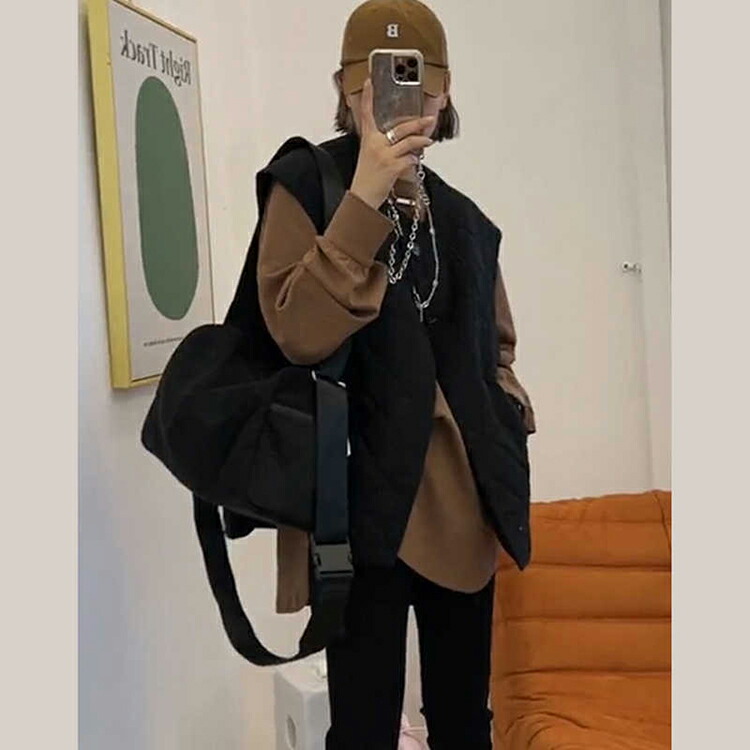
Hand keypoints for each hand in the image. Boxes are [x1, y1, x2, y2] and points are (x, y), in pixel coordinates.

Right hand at [349, 78, 435, 209]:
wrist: (362, 197)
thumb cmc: (366, 178)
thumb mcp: (369, 156)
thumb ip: (382, 145)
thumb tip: (402, 141)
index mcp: (368, 139)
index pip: (366, 114)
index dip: (368, 97)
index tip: (370, 82)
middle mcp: (375, 144)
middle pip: (400, 128)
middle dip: (417, 124)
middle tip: (428, 119)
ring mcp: (384, 155)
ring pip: (409, 142)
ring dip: (421, 142)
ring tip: (428, 141)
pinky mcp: (392, 167)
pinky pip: (410, 159)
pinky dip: (414, 160)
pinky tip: (414, 162)